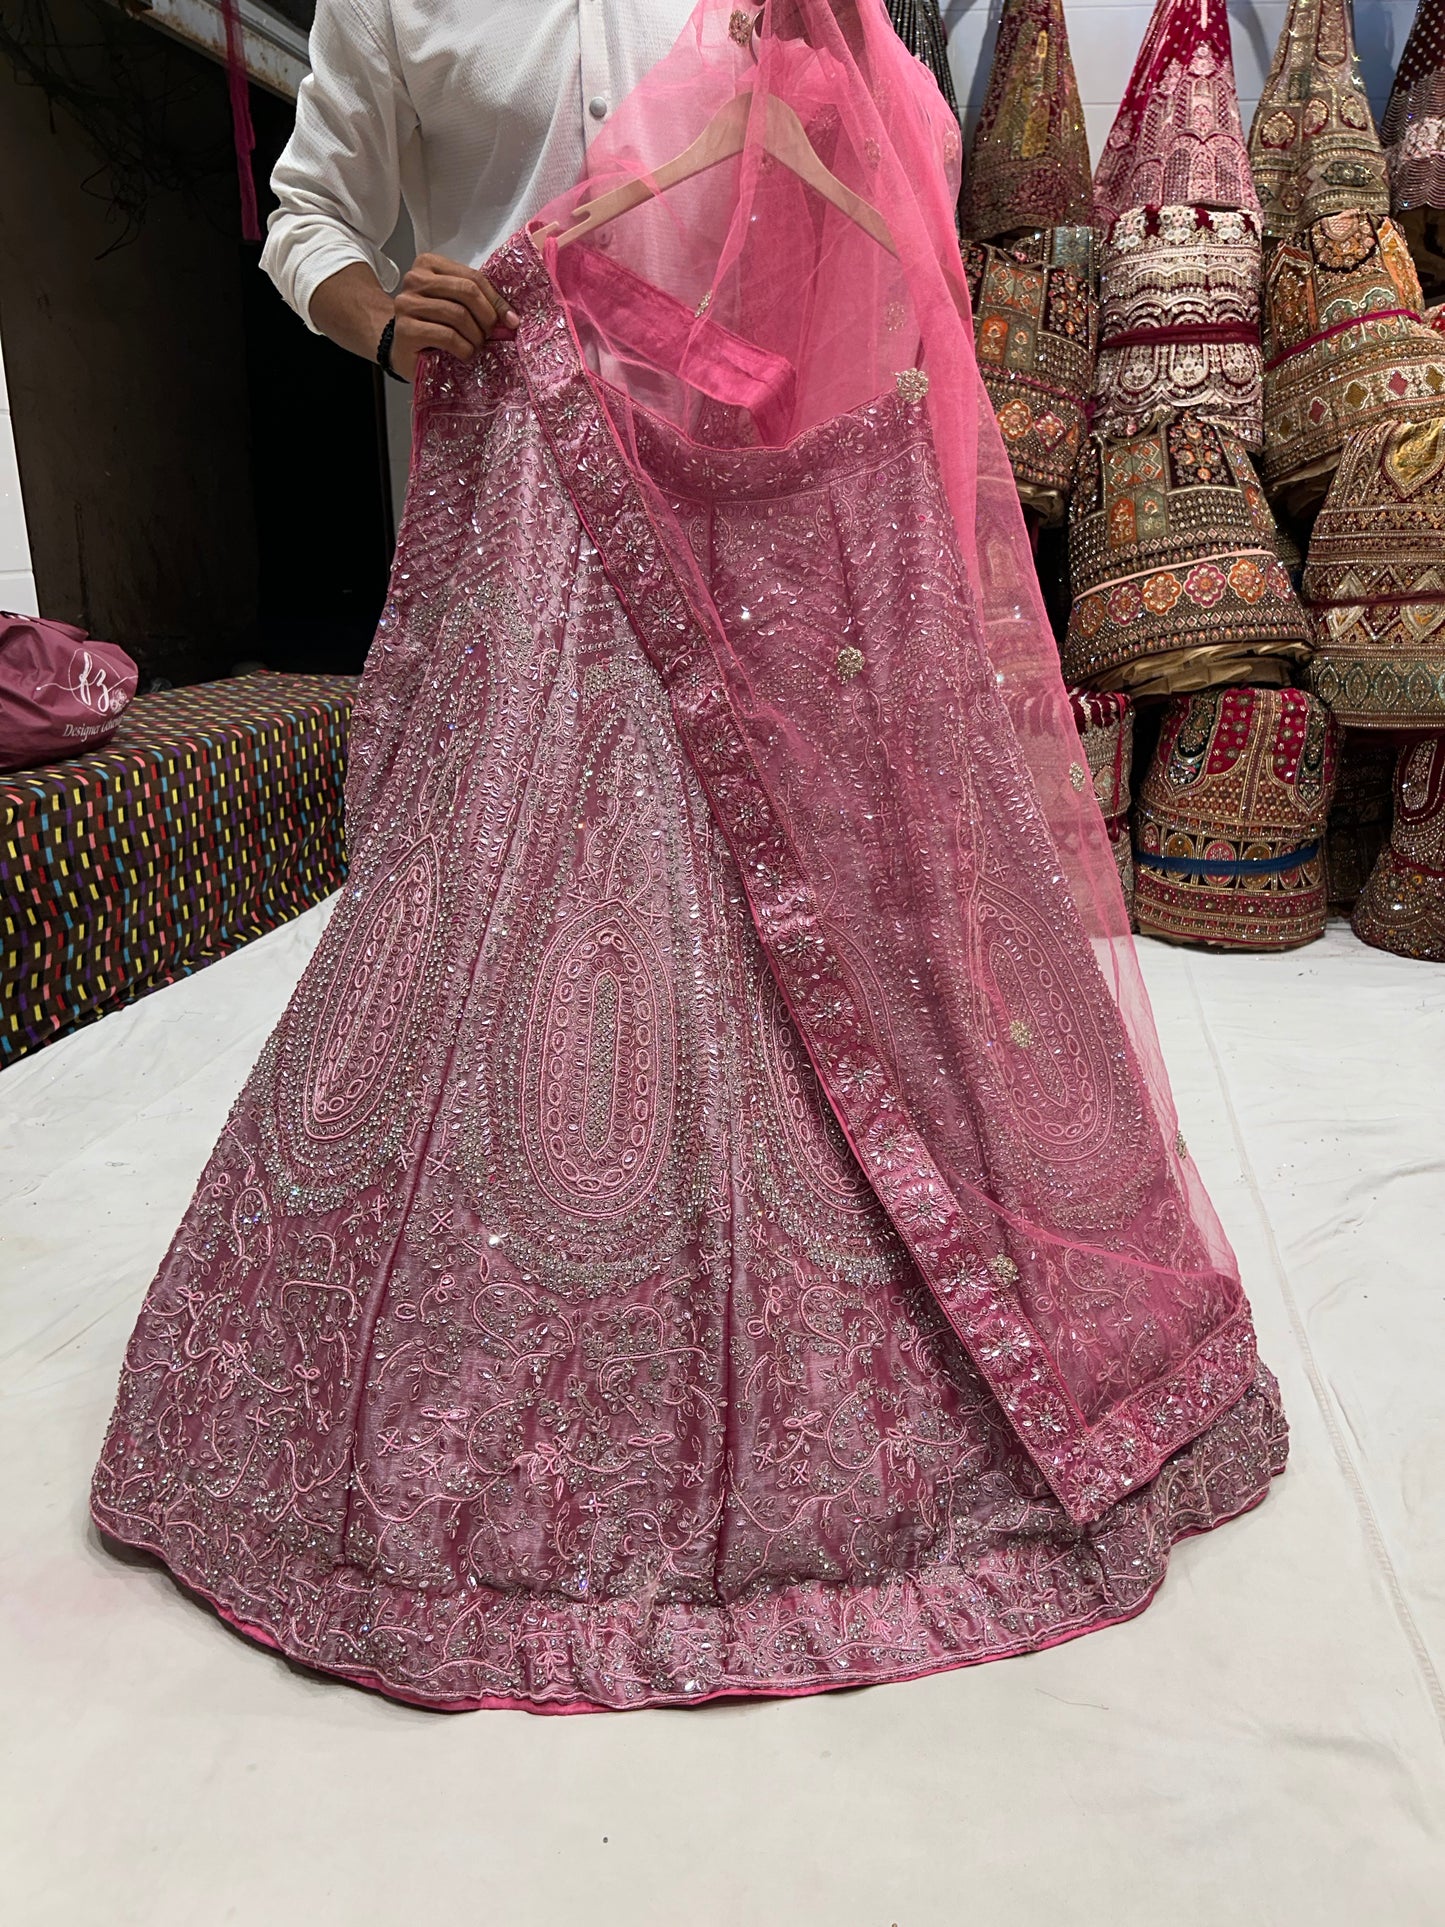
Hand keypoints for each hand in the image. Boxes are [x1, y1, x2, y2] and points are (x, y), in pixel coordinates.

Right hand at [388, 252, 520, 378]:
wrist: (402, 349)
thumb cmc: (432, 325)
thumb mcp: (455, 304)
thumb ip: (476, 300)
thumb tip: (511, 317)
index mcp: (429, 264)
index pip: (472, 277)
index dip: (496, 300)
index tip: (511, 320)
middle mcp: (415, 279)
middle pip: (466, 291)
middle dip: (487, 317)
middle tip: (490, 335)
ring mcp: (407, 303)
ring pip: (458, 315)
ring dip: (476, 336)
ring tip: (476, 346)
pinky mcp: (406, 329)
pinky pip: (447, 336)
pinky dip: (464, 349)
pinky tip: (465, 354)